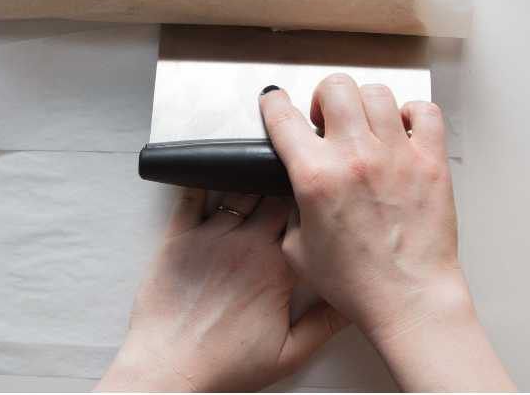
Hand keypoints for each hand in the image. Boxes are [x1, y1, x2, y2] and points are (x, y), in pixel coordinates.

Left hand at [97, 187, 344, 391]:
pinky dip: (201, 177)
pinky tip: (210, 164)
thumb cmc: (228, 363)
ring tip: (262, 166)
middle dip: (286, 186)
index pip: (303, 220)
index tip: (322, 195)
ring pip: (238, 191)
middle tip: (295, 176)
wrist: (172, 365)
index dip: (313, 205)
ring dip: (250, 179)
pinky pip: (190, 195)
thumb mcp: (292, 353)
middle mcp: (245, 243)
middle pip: (273, 197)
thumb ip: (328, 323)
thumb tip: (357, 301)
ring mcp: (209, 235)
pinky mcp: (177, 235)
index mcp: (277, 267)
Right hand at [261, 76, 513, 389]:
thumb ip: (290, 207)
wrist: (409, 301)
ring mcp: (396, 156)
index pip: (282, 114)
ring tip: (365, 124)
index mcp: (314, 175)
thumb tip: (294, 188)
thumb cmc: (358, 283)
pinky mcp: (430, 163)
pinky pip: (424, 113)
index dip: (274, 102)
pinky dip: (412, 114)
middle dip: (324, 97)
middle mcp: (354, 157)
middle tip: (327, 118)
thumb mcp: (297, 247)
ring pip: (376, 93)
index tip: (276, 102)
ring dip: (364, 104)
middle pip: (335, 87)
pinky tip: (402, 132)